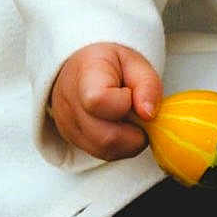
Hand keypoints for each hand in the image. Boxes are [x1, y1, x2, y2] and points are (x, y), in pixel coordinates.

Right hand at [48, 43, 162, 159]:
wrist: (83, 69)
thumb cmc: (110, 65)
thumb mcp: (135, 62)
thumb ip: (147, 84)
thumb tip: (148, 114)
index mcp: (86, 74)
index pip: (98, 101)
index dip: (124, 103)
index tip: (129, 94)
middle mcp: (71, 102)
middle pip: (105, 136)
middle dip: (134, 131)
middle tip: (138, 113)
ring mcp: (68, 125)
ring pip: (105, 151)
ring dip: (128, 142)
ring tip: (129, 120)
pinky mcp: (72, 140)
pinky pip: (102, 154)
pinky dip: (119, 146)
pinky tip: (120, 128)